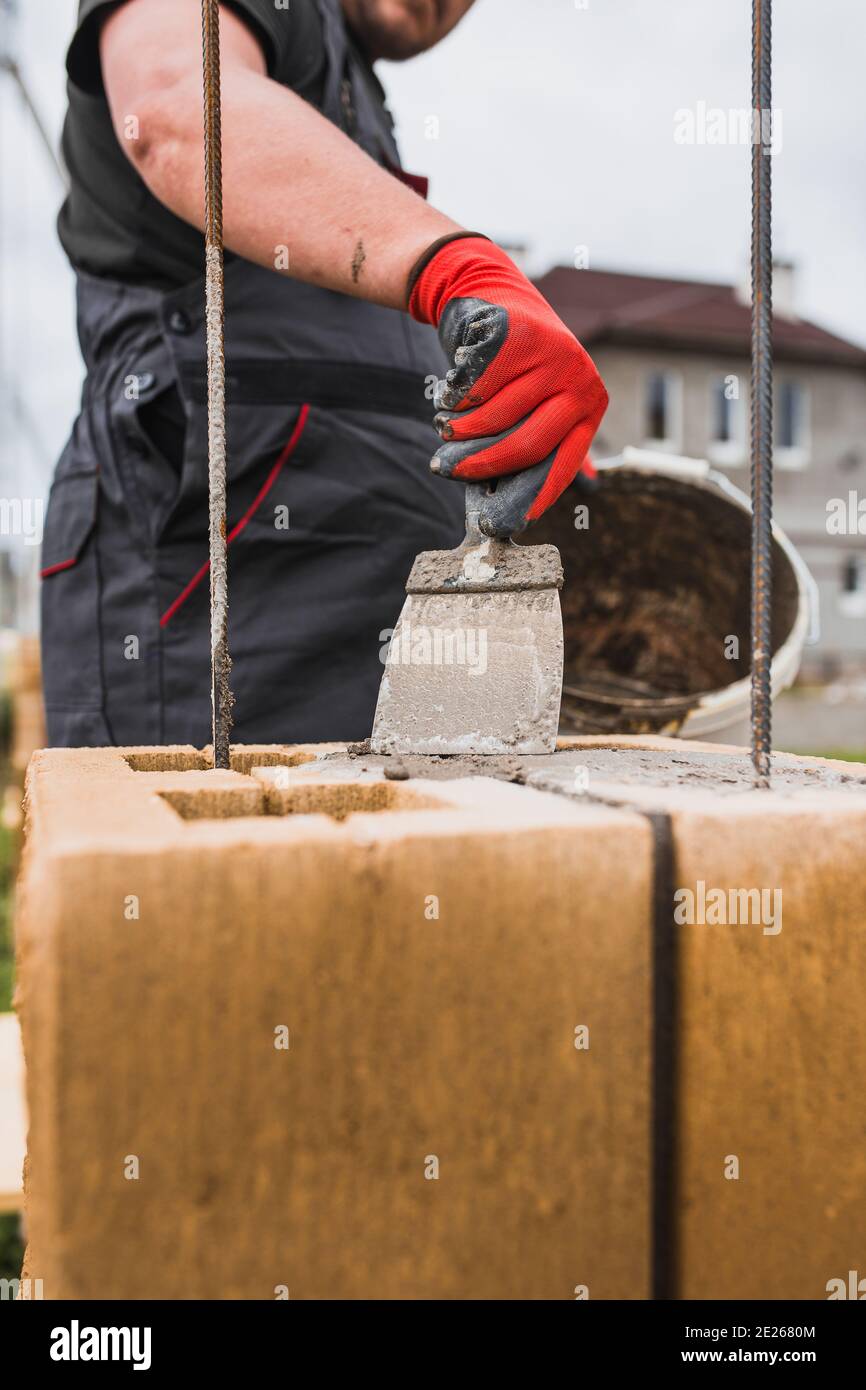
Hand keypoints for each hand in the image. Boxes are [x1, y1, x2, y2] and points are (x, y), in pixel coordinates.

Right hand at [409, 234, 607, 536]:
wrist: (490, 297)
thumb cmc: (512, 368)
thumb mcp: (537, 405)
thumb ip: (539, 450)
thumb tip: (527, 515)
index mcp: (589, 407)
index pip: (561, 465)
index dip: (529, 497)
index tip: (499, 523)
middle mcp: (579, 381)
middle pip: (526, 445)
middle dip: (480, 464)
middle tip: (446, 469)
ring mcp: (553, 355)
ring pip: (496, 417)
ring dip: (460, 429)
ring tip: (445, 426)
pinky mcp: (520, 335)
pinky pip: (477, 386)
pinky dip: (455, 398)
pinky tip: (449, 392)